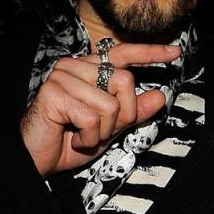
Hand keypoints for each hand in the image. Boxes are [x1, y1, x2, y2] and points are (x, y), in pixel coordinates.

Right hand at [20, 43, 181, 176]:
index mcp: (90, 70)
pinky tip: (73, 138)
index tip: (176, 51)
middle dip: (123, 115)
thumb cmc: (70, 141)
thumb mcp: (112, 127)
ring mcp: (62, 78)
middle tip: (101, 129)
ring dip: (103, 130)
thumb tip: (159, 96)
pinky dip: (90, 136)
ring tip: (83, 134)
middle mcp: (75, 67)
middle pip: (125, 81)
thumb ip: (135, 111)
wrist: (37, 161)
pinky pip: (93, 117)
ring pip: (111, 103)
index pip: (124, 54)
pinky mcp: (52, 94)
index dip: (151, 53)